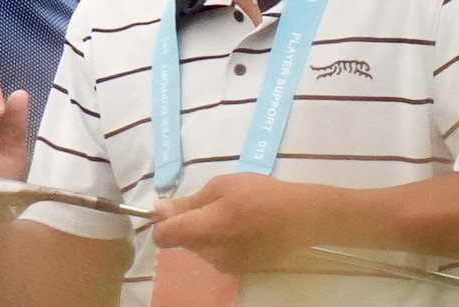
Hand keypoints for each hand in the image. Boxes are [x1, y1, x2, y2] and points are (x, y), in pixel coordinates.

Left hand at [151, 173, 319, 273]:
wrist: (301, 218)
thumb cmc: (261, 194)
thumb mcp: (222, 186)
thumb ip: (188, 202)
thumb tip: (157, 210)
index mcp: (206, 228)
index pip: (164, 236)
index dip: (162, 222)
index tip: (173, 209)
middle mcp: (212, 253)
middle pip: (182, 241)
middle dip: (189, 224)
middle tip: (214, 205)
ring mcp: (226, 266)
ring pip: (200, 248)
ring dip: (206, 233)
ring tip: (233, 215)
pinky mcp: (239, 271)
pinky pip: (217, 255)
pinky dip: (222, 242)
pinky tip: (243, 229)